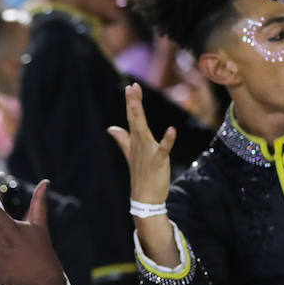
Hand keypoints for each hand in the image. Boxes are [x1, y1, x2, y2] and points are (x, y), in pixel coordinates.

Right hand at [108, 83, 175, 203]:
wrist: (145, 198)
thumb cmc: (141, 175)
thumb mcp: (131, 154)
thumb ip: (122, 139)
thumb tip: (111, 128)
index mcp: (135, 141)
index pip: (132, 118)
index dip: (132, 102)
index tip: (131, 86)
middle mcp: (139, 144)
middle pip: (135, 120)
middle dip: (133, 103)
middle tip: (132, 87)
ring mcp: (147, 153)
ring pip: (142, 131)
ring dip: (139, 116)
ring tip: (136, 101)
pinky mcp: (158, 162)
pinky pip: (163, 149)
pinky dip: (167, 140)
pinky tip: (172, 130)